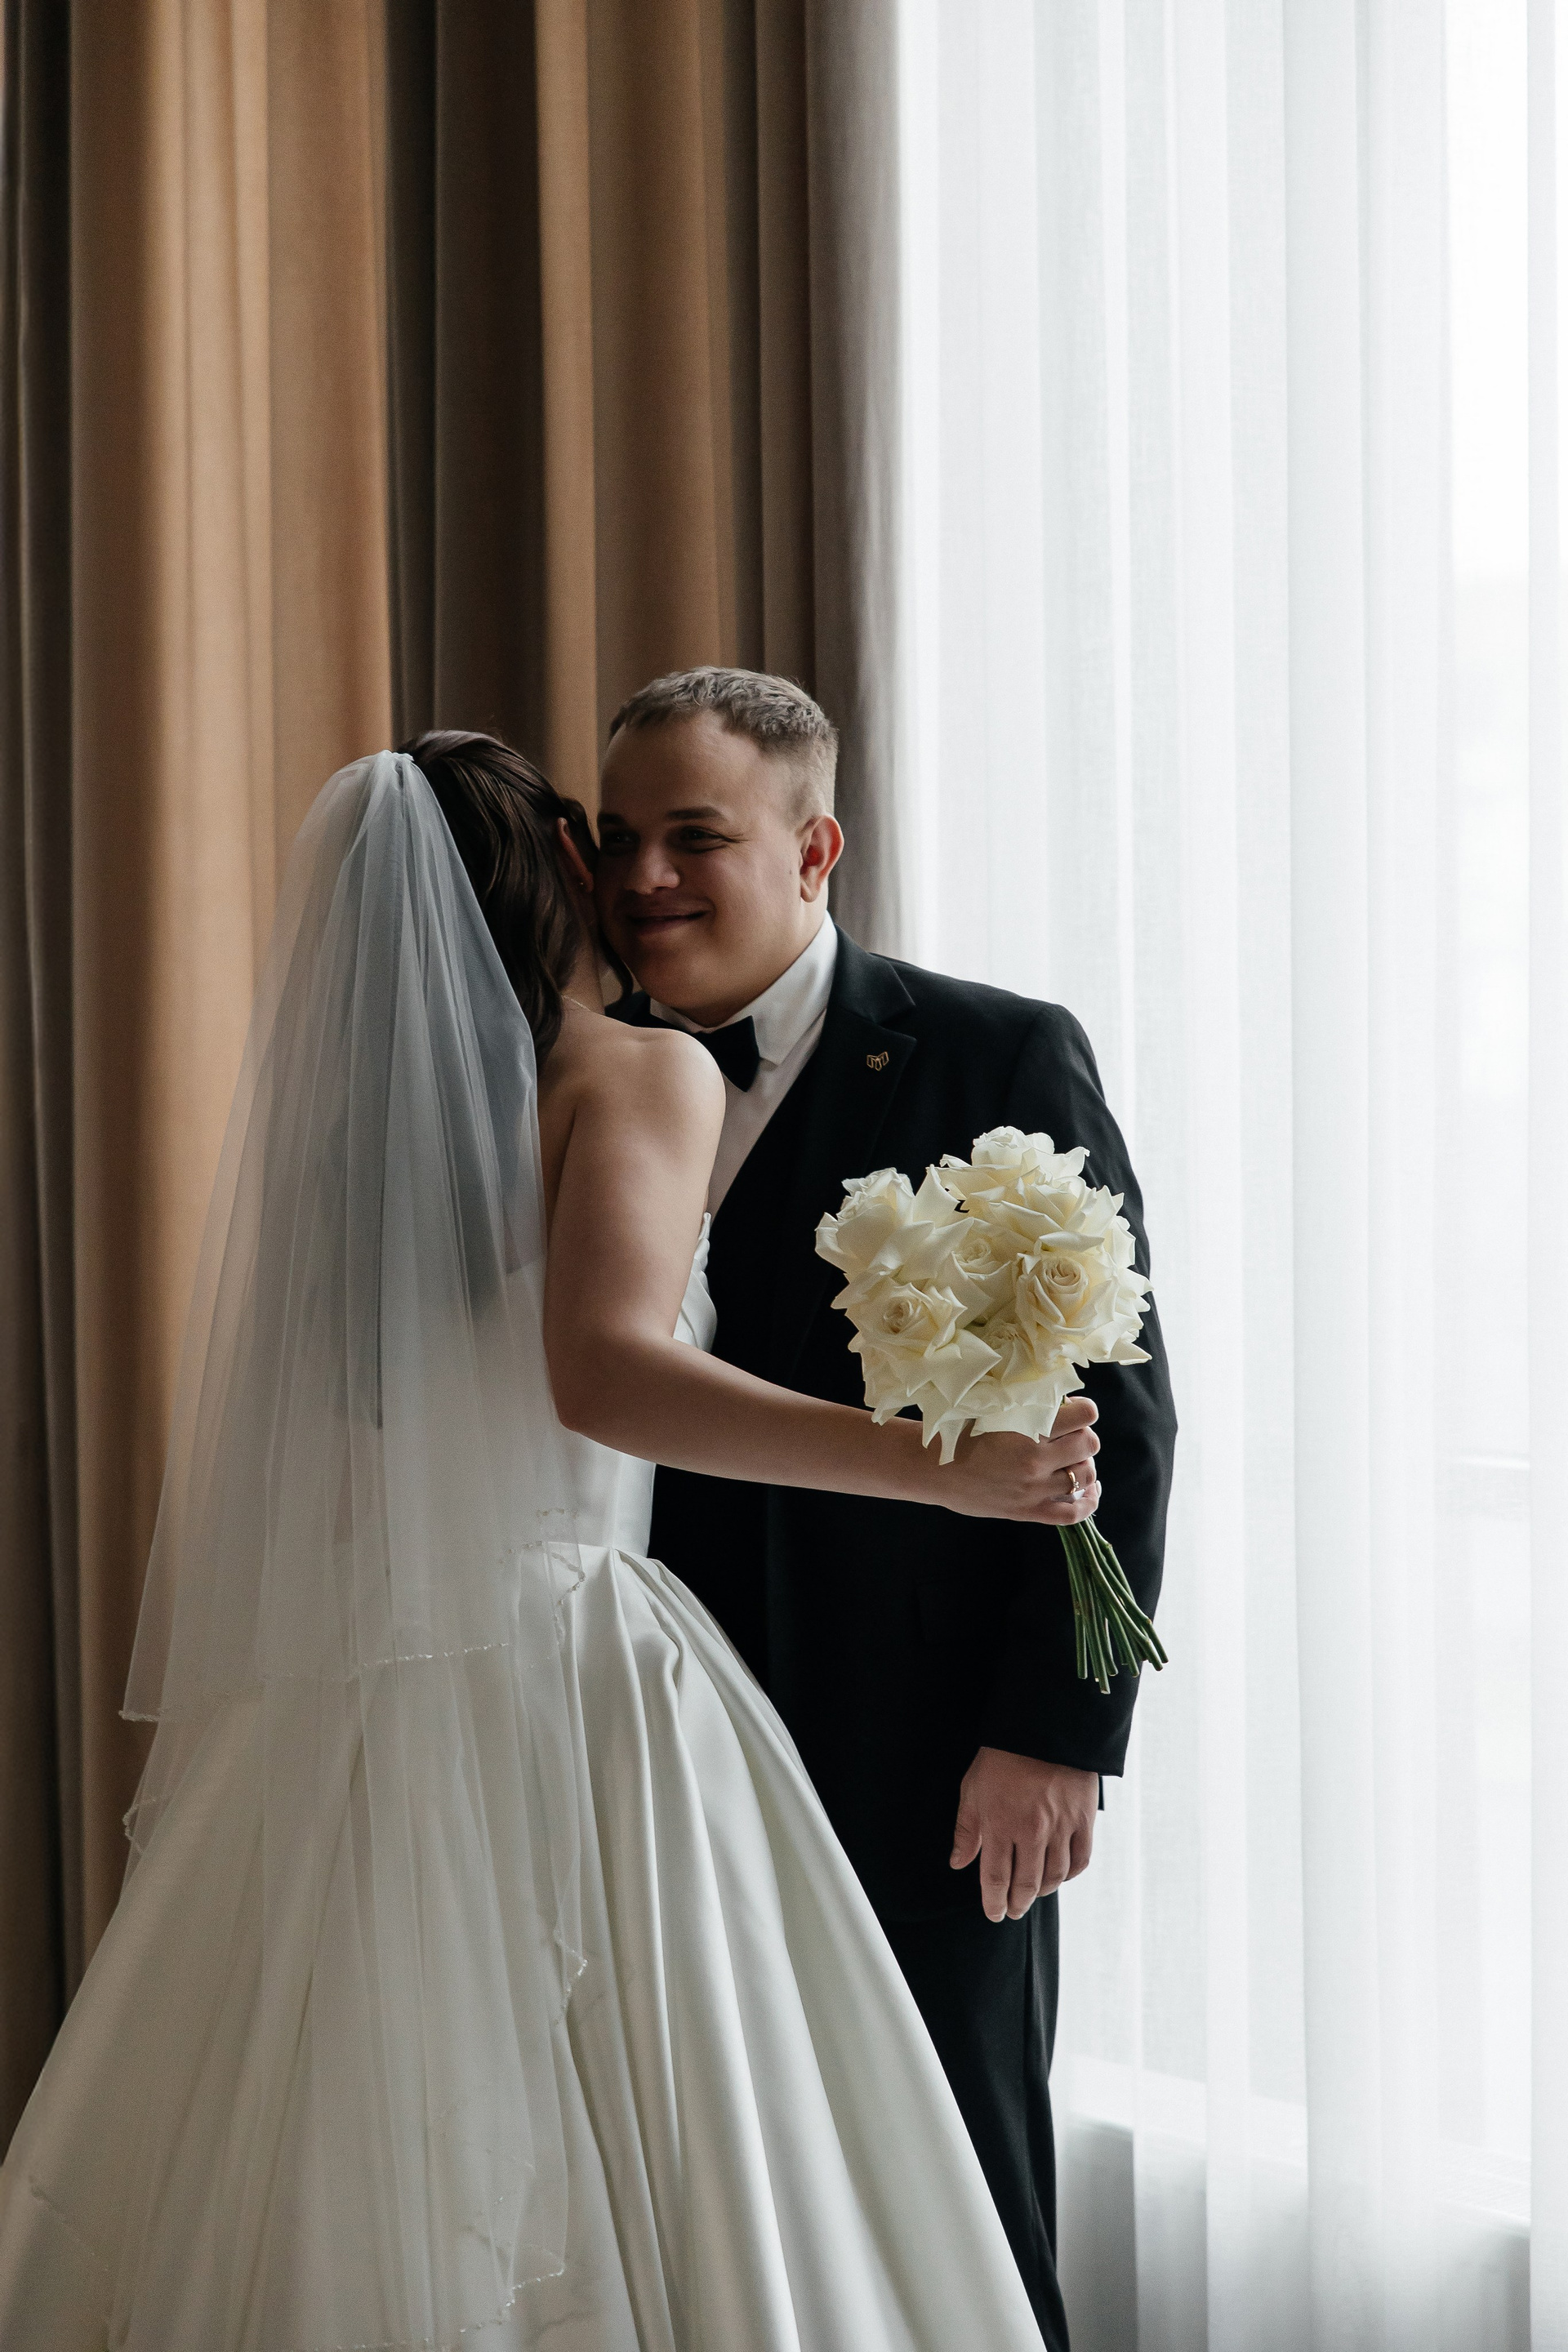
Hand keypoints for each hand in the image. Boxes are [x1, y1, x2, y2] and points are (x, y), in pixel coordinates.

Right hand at [935, 1396, 1100, 1523]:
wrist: (932, 1468)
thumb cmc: (958, 1432)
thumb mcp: (994, 1409)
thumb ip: (1027, 1408)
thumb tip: (1061, 1404)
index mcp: (1028, 1428)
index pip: (1084, 1416)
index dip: (1084, 1411)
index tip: (1075, 1411)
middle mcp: (1036, 1460)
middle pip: (1089, 1445)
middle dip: (1083, 1437)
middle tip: (1069, 1436)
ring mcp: (1034, 1488)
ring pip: (1084, 1476)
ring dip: (1083, 1465)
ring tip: (1072, 1460)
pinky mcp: (1028, 1511)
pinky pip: (1073, 1513)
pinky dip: (1089, 1502)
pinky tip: (1090, 1491)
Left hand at [950, 1748, 1098, 1921]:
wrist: (1043, 1725)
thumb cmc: (1002, 1756)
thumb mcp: (972, 1788)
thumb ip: (966, 1829)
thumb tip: (958, 1862)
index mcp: (1000, 1825)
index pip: (995, 1879)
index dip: (993, 1902)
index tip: (993, 1913)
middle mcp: (1031, 1832)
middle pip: (1025, 1884)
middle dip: (1017, 1904)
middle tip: (1013, 1911)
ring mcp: (1060, 1827)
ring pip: (1053, 1876)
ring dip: (1041, 1892)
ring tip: (1033, 1895)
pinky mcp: (1084, 1819)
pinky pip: (1080, 1859)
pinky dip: (1069, 1874)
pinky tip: (1060, 1875)